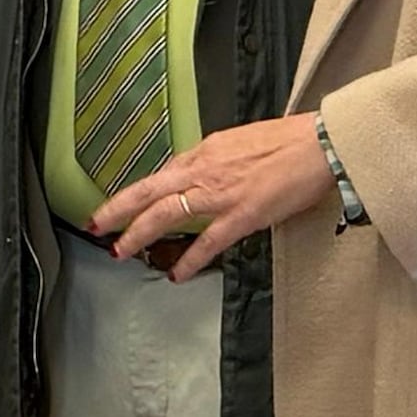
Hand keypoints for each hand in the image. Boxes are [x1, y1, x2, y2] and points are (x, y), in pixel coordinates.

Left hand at [87, 115, 335, 280]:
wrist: (320, 144)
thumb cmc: (290, 142)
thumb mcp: (242, 142)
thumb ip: (218, 160)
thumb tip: (204, 176)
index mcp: (206, 150)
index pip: (165, 173)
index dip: (141, 192)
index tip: (125, 204)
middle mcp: (205, 169)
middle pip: (149, 190)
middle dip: (117, 209)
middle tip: (96, 225)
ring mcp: (220, 194)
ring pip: (165, 213)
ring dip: (138, 233)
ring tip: (120, 251)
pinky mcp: (241, 215)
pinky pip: (207, 242)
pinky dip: (190, 260)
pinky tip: (177, 274)